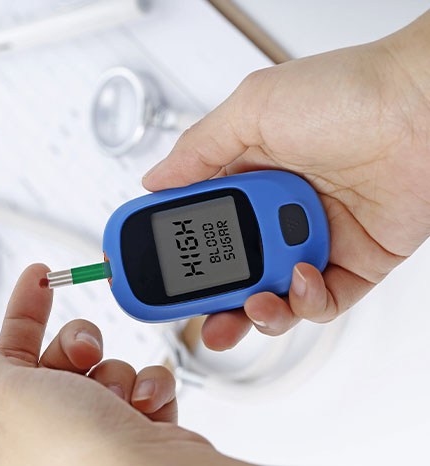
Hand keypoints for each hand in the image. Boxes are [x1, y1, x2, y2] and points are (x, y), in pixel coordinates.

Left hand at [0, 264, 248, 465]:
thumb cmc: (78, 450)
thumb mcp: (12, 397)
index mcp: (11, 432)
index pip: (10, 358)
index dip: (24, 314)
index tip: (39, 275)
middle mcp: (54, 434)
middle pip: (60, 358)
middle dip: (77, 345)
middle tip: (84, 352)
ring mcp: (99, 434)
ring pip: (106, 368)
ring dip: (115, 373)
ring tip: (118, 398)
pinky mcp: (140, 433)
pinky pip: (143, 386)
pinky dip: (149, 388)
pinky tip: (146, 404)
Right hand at [143, 12, 429, 350]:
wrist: (427, 107)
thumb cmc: (349, 94)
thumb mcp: (253, 108)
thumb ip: (198, 148)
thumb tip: (154, 179)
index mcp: (249, 175)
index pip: (198, 223)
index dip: (174, 251)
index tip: (149, 273)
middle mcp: (278, 210)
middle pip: (231, 271)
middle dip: (210, 301)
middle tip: (194, 313)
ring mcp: (314, 238)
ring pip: (272, 296)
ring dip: (256, 311)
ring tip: (253, 302)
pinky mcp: (354, 262)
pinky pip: (321, 301)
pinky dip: (305, 301)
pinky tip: (300, 279)